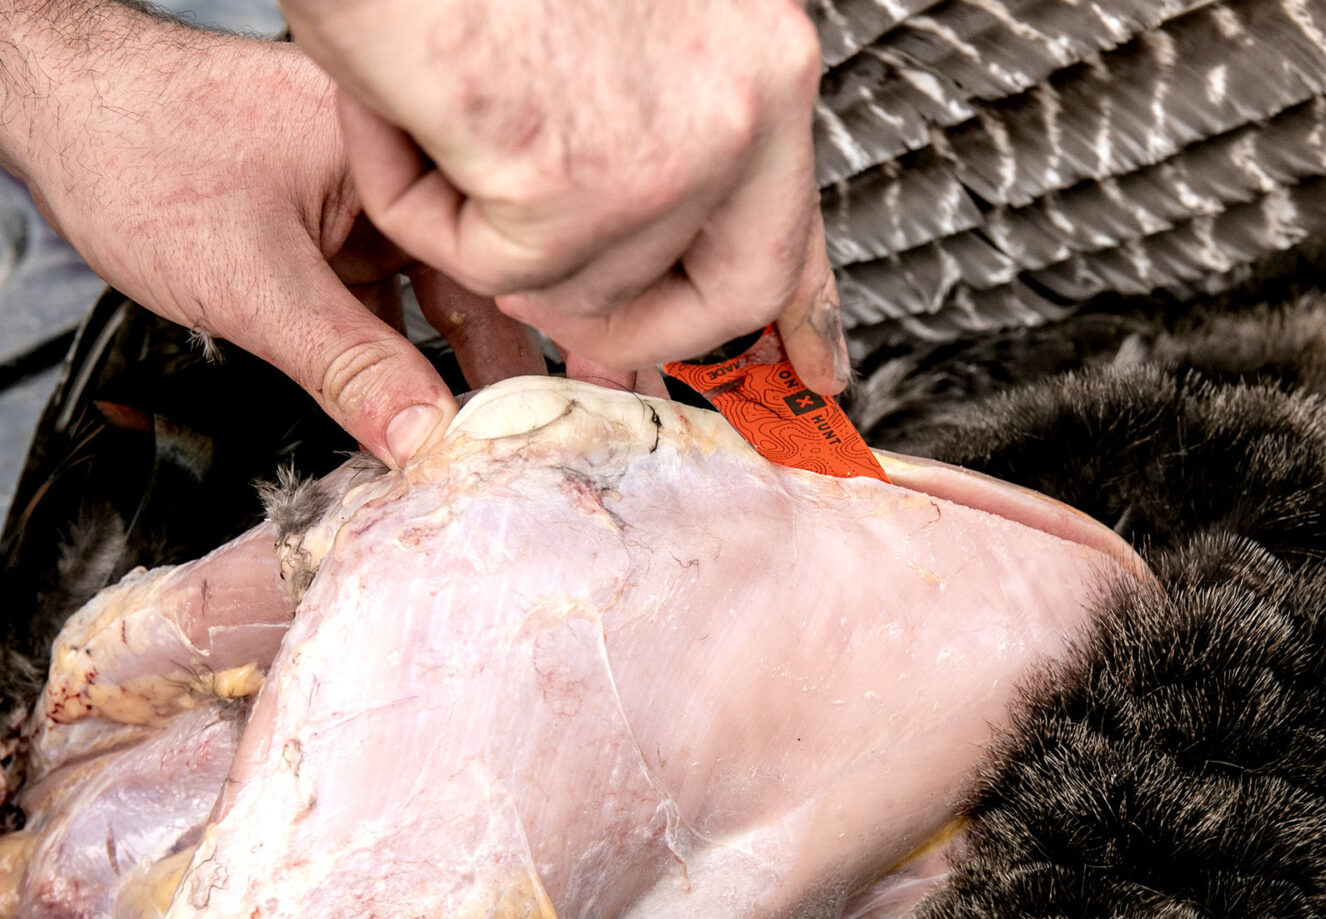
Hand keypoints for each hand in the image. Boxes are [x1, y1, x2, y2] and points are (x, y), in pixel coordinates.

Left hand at [0, 5, 545, 465]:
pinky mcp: (330, 227)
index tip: (545, 411)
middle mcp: (393, 167)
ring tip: (470, 437)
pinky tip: (408, 403)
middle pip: (474, 277)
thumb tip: (420, 434)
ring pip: (431, 295)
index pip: (491, 254)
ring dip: (443, 364)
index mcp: (396, 149)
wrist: (54, 113)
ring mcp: (362, 198)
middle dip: (495, 361)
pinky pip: (384, 296)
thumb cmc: (134, 153)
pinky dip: (393, 350)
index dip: (530, 334)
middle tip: (518, 440)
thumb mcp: (253, 282)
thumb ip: (346, 366)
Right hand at [278, 0, 849, 394]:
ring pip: (587, 285)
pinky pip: (494, 268)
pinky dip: (422, 208)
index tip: (815, 370)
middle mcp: (744, 106)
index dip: (802, 313)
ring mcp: (669, 155)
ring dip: (488, 229)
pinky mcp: (573, 189)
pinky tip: (407, 117)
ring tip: (444, 121)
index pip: (801, 228)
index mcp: (764, 61)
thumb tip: (671, 258)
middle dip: (638, 326)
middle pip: (730, 296)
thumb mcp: (634, 39)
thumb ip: (676, 138)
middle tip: (554, 301)